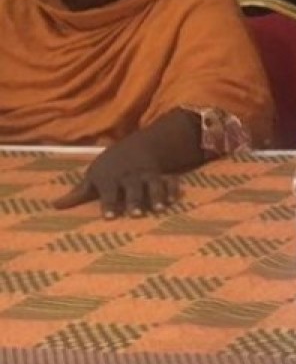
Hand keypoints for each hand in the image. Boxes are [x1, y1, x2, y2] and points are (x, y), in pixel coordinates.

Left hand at [54, 140, 181, 218]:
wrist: (136, 146)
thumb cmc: (109, 167)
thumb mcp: (92, 177)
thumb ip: (77, 194)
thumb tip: (54, 206)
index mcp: (109, 177)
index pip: (108, 192)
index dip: (109, 204)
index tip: (109, 217)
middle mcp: (128, 175)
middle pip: (132, 189)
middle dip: (134, 201)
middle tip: (136, 214)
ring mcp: (146, 174)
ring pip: (152, 184)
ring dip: (156, 196)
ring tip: (160, 209)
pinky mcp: (161, 174)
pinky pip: (170, 180)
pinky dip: (173, 189)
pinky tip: (174, 200)